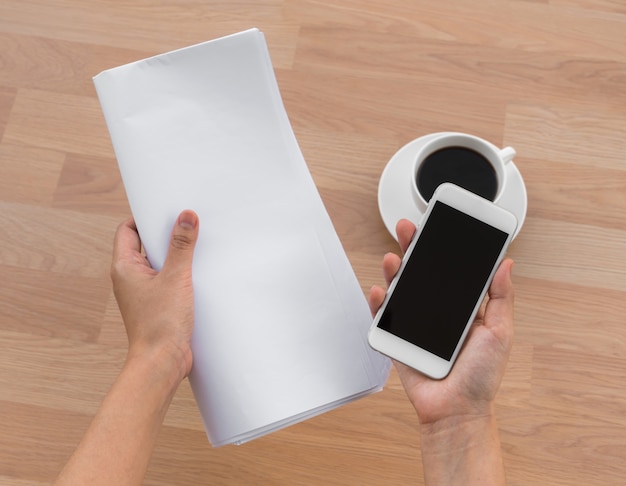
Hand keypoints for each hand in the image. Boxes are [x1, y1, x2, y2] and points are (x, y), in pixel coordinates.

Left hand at [111, 210, 199, 380]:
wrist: (162, 363)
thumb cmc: (160, 324)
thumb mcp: (176, 277)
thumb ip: (182, 245)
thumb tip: (186, 216)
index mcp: (124, 267)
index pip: (128, 230)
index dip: (145, 218)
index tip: (167, 213)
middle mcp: (130, 278)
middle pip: (145, 244)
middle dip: (165, 235)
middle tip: (186, 226)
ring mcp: (143, 292)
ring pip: (159, 263)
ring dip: (176, 256)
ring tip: (196, 248)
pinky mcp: (158, 304)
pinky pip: (168, 280)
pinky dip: (181, 273)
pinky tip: (199, 273)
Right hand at [369, 219, 514, 424]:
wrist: (457, 410)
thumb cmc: (481, 376)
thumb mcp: (500, 332)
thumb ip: (502, 297)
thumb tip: (506, 263)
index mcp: (462, 306)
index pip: (450, 269)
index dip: (443, 247)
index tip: (439, 224)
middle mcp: (437, 311)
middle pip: (421, 272)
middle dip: (413, 248)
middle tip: (409, 229)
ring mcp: (416, 324)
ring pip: (401, 289)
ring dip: (394, 270)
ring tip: (393, 258)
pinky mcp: (398, 339)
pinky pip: (384, 317)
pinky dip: (379, 303)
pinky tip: (380, 290)